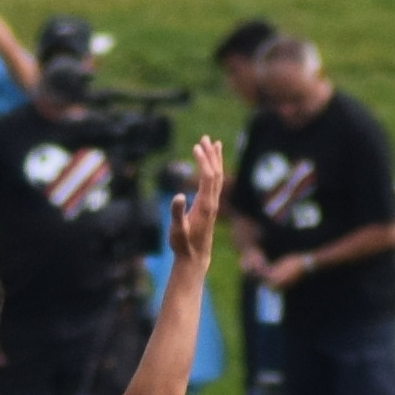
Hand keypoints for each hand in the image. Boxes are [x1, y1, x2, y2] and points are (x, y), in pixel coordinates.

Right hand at [173, 137, 229, 252]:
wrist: (195, 257)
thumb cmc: (183, 244)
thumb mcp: (176, 230)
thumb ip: (177, 213)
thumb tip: (177, 195)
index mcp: (205, 205)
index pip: (207, 177)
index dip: (203, 161)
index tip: (196, 147)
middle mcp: (212, 202)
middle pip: (215, 173)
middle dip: (211, 155)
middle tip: (205, 138)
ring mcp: (213, 203)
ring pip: (217, 177)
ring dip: (215, 159)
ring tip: (213, 143)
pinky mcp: (210, 206)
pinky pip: (215, 183)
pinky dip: (214, 169)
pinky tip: (212, 164)